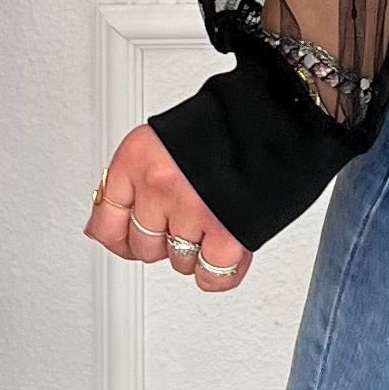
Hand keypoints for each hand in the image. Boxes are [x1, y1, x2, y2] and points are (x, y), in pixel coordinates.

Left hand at [86, 125, 252, 288]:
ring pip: (178, 261)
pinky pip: (211, 276)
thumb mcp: (169, 140)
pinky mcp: (227, 233)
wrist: (281, 113)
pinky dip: (219, 272)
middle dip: (165, 242)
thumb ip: (138, 181)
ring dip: (196, 251)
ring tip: (215, 224)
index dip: (120, 239)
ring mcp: (192, 210)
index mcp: (139, 157)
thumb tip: (109, 225)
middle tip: (188, 223)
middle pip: (143, 247)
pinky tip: (227, 253)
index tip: (129, 240)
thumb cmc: (232, 121)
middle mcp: (160, 184)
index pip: (107, 222)